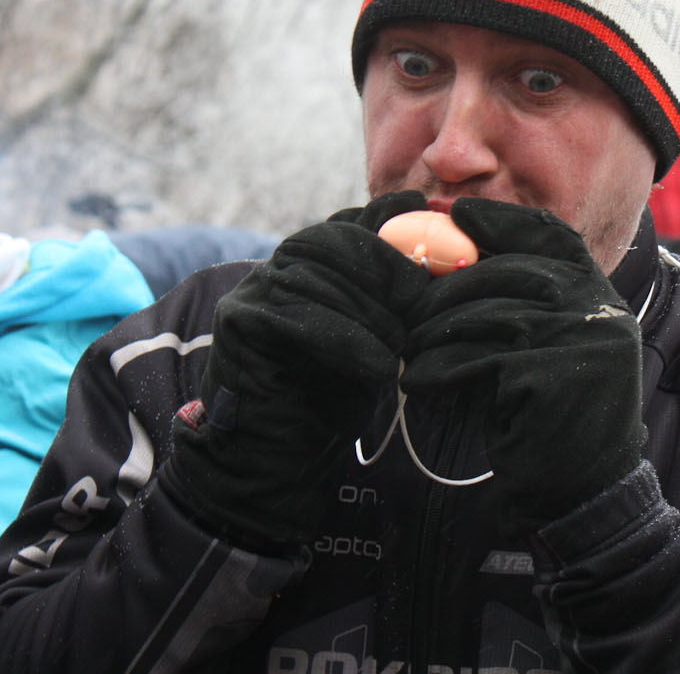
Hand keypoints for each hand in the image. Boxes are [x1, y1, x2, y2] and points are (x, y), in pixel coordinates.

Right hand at [160, 191, 430, 548]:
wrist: (275, 457)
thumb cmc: (330, 397)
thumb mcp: (373, 340)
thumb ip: (392, 300)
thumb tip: (439, 260)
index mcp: (305, 265)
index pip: (347, 225)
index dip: (389, 222)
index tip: (428, 223)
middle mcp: (274, 270)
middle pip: (331, 241)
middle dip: (384, 263)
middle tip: (419, 298)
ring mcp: (251, 293)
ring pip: (317, 278)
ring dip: (370, 312)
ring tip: (401, 345)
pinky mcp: (240, 324)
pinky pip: (296, 317)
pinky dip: (346, 340)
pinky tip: (377, 368)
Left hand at [399, 199, 645, 531]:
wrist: (581, 494)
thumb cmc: (550, 421)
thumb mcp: (548, 351)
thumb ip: (525, 306)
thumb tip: (459, 258)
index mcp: (600, 298)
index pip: (553, 236)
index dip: (503, 220)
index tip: (458, 215)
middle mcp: (600, 311)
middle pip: (513, 270)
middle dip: (452, 285)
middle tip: (409, 306)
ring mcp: (582, 341)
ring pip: (492, 311)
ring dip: (440, 330)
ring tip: (411, 349)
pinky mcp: (554, 375)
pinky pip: (483, 355)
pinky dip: (444, 366)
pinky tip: (423, 380)